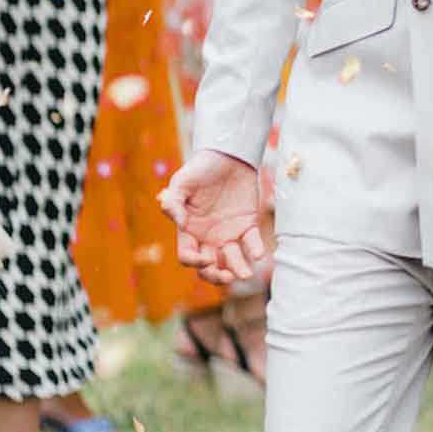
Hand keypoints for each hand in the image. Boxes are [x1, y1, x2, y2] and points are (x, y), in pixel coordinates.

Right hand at [160, 149, 264, 286]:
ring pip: (232, 260)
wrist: (227, 155)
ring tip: (245, 274)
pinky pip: (252, 242)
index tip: (203, 259)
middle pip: (209, 267)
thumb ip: (173, 201)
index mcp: (189, 230)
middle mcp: (208, 236)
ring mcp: (229, 232)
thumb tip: (174, 218)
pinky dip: (255, 250)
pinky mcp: (248, 224)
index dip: (194, 262)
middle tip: (226, 276)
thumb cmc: (200, 168)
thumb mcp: (181, 182)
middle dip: (216, 276)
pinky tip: (258, 254)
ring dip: (238, 270)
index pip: (188, 255)